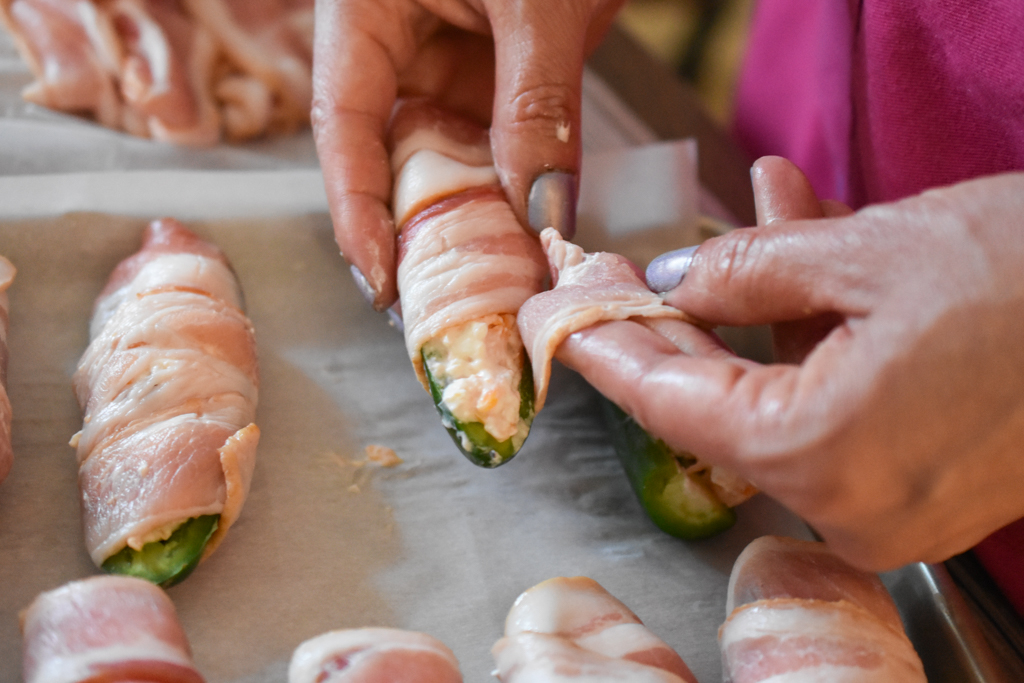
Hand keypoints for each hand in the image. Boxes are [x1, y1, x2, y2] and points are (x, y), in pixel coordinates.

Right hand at [312, 0, 622, 308]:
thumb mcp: (540, 3)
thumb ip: (536, 107)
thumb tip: (542, 215)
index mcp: (365, 10)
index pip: (343, 123)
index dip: (355, 209)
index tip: (381, 280)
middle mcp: (398, 39)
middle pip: (392, 151)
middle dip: (421, 226)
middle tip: (451, 301)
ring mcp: (448, 53)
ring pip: (449, 152)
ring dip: (476, 213)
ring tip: (500, 279)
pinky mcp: (495, 65)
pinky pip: (497, 137)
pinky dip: (515, 183)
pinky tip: (534, 228)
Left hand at [556, 156, 1023, 570]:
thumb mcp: (863, 253)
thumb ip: (745, 272)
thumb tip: (672, 283)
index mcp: (817, 452)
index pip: (666, 401)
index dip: (604, 347)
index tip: (562, 310)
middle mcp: (845, 501)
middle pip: (712, 403)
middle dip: (669, 324)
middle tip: (618, 267)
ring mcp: (885, 502)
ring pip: (772, 394)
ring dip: (750, 310)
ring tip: (731, 222)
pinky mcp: (918, 482)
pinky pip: (830, 405)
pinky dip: (808, 337)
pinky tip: (797, 251)